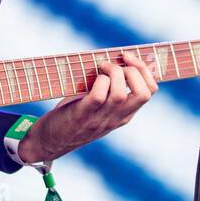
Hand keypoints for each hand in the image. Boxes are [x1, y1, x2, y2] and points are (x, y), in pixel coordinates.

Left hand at [17, 52, 158, 163]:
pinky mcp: (82, 116)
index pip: (150, 92)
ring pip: (121, 94)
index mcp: (124, 115)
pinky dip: (98, 82)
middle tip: (117, 62)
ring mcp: (100, 119)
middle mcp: (116, 118)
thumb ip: (110, 89)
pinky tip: (92, 78)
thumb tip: (116, 58)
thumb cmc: (74, 116)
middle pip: (143, 94)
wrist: (49, 142)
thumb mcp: (99, 106)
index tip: (129, 58)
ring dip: (113, 73)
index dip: (145, 70)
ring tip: (102, 67)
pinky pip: (98, 97)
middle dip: (135, 70)